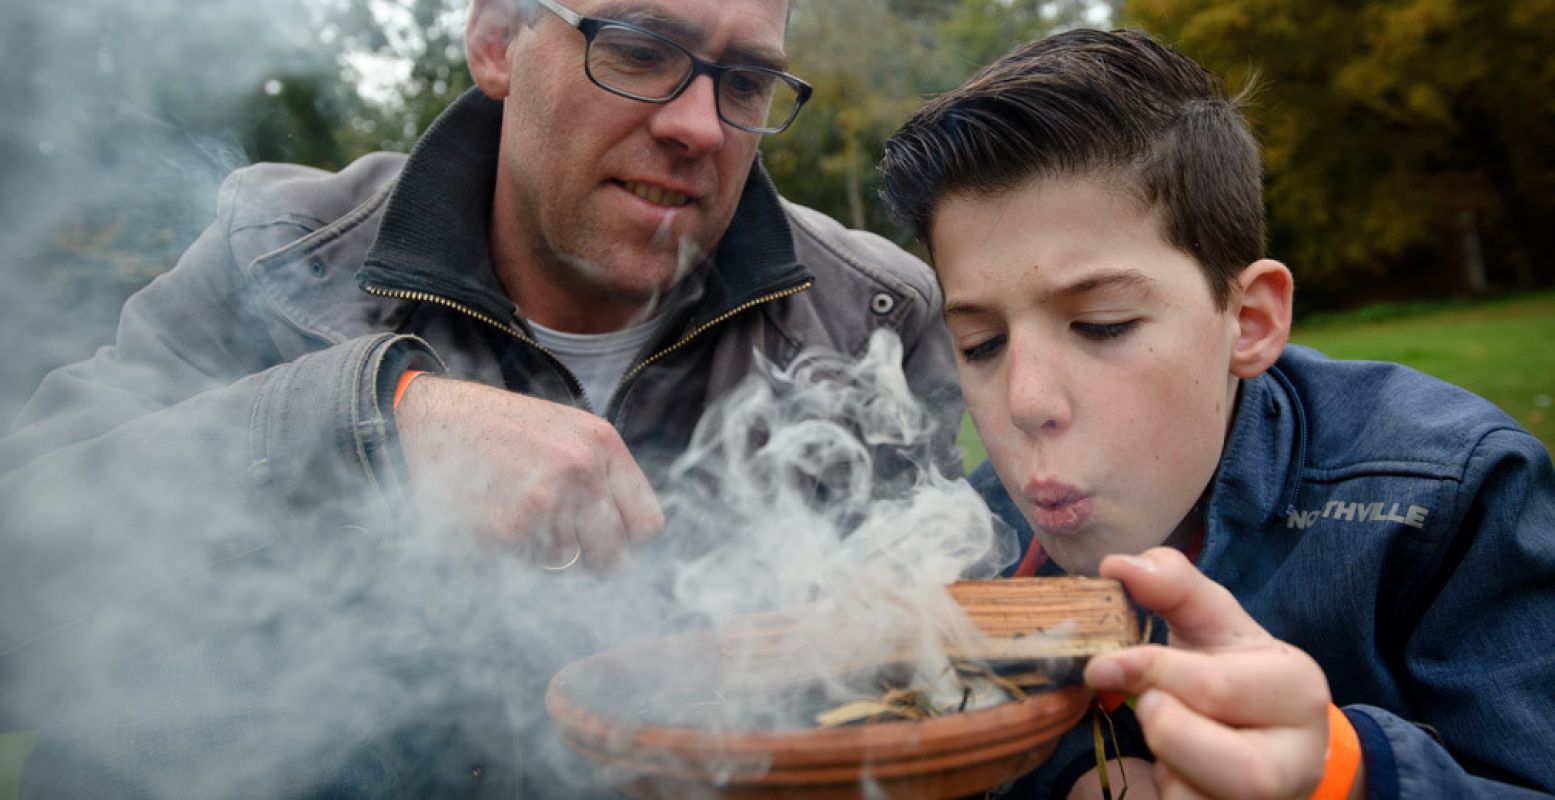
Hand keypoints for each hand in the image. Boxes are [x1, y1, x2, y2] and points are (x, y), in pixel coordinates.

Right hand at [393, 375, 662, 569]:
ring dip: (540, 552)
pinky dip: (506, 555)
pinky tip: (489, 518)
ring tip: (512, 512)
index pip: (646, 524)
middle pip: (612, 555)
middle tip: (559, 541)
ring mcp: (545, 501)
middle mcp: (582, 471)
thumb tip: (629, 535)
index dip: (626, 540)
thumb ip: (603, 473)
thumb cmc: (501, 426)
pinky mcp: (507, 529)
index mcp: (602, 445)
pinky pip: (522, 566)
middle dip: (590, 559)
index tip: (607, 541)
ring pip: (563, 563)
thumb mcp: (568, 429)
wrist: (434, 414)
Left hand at [1082, 547, 1333, 799]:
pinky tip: (1176, 770)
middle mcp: (1299, 757)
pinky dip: (1167, 792)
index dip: (1150, 673)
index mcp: (1296, 689)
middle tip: (1147, 707)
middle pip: (1236, 768)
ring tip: (1170, 738)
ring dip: (1166, 769)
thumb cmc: (1233, 671)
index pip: (1215, 688)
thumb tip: (1117, 566)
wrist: (1268, 735)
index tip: (1101, 666)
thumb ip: (1171, 585)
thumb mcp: (1209, 620)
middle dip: (1168, 732)